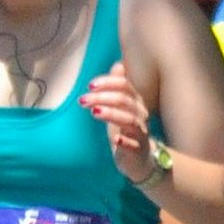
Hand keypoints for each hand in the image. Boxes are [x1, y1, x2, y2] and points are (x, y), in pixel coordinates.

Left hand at [82, 67, 157, 182]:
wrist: (139, 160)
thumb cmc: (127, 131)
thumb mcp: (121, 108)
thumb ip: (119, 88)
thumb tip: (119, 64)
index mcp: (135, 102)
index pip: (125, 85)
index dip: (108, 82)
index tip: (90, 86)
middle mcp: (141, 114)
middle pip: (124, 100)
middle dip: (102, 97)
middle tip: (82, 100)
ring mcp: (140, 132)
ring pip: (129, 119)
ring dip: (111, 114)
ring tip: (93, 112)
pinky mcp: (137, 150)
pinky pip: (133, 144)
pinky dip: (124, 141)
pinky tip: (114, 139)